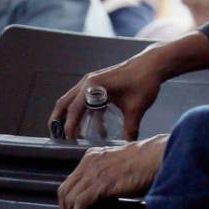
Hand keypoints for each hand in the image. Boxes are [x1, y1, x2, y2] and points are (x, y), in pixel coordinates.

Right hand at [50, 50, 164, 140]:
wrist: (152, 65)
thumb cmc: (143, 80)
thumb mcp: (136, 107)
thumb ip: (130, 127)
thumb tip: (128, 143)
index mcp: (93, 86)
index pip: (74, 108)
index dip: (70, 125)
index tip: (69, 139)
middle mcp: (89, 83)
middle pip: (66, 102)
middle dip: (59, 119)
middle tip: (57, 136)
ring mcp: (93, 83)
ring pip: (75, 102)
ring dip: (74, 118)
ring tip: (74, 135)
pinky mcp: (101, 85)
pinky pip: (89, 102)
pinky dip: (90, 115)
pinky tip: (100, 130)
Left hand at [58, 134, 167, 208]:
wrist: (158, 157)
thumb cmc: (149, 162)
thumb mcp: (121, 166)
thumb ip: (109, 175)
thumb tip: (106, 194)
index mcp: (94, 156)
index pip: (72, 180)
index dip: (69, 199)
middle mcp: (90, 163)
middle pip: (65, 190)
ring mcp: (93, 173)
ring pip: (68, 198)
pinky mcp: (100, 185)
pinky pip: (79, 205)